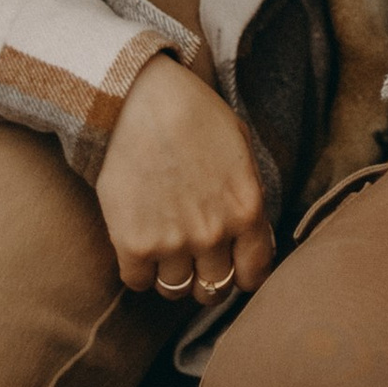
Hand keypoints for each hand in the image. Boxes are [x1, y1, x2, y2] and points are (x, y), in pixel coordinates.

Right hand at [96, 51, 273, 303]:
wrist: (140, 96)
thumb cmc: (194, 114)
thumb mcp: (240, 148)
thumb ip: (248, 197)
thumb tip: (254, 237)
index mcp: (247, 209)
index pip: (254, 275)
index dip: (242, 273)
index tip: (231, 264)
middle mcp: (213, 233)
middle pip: (213, 289)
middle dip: (206, 275)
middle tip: (194, 255)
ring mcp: (173, 241)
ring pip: (176, 290)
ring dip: (171, 273)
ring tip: (164, 245)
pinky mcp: (133, 243)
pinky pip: (138, 282)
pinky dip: (139, 270)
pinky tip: (139, 243)